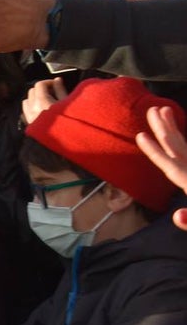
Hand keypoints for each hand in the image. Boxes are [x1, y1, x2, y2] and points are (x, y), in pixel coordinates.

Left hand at [21, 77, 67, 125]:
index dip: (48, 82)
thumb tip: (57, 80)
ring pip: (27, 100)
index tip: (56, 85)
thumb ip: (61, 90)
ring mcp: (29, 115)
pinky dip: (31, 106)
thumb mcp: (67, 104)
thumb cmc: (68, 121)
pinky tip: (40, 109)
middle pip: (32, 91)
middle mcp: (32, 107)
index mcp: (42, 101)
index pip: (40, 84)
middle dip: (41, 89)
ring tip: (46, 100)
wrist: (62, 141)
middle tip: (52, 92)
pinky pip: (25, 110)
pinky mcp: (29, 123)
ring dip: (35, 97)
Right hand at [137, 105, 186, 230]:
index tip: (141, 136)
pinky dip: (182, 146)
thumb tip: (177, 215)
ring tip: (165, 112)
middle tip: (154, 108)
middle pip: (180, 151)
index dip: (156, 153)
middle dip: (166, 130)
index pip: (173, 167)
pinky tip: (178, 138)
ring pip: (186, 151)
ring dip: (174, 133)